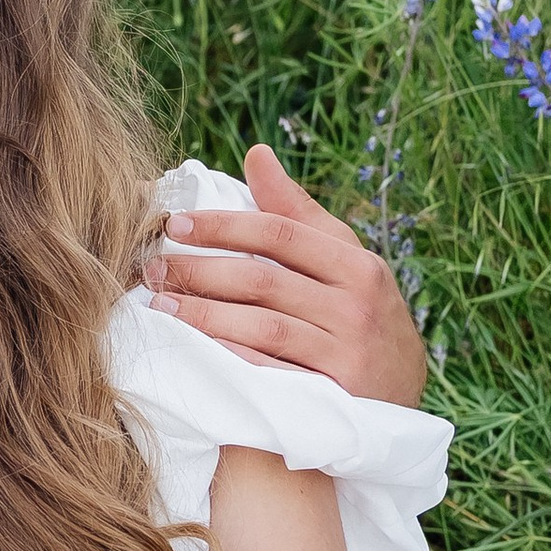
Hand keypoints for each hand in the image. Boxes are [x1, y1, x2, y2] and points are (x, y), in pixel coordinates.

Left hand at [144, 145, 428, 407]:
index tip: (174, 224)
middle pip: (263, 279)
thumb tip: (255, 154)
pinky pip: (269, 371)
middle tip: (151, 267)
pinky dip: (227, 355)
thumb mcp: (344, 260)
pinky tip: (191, 345)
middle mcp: (356, 305)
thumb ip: (297, 211)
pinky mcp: (331, 396)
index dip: (222, 226)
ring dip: (203, 313)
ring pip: (262, 325)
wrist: (399, 395)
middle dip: (199, 271)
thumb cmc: (360, 314)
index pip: (279, 232)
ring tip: (160, 304)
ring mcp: (346, 353)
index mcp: (357, 265)